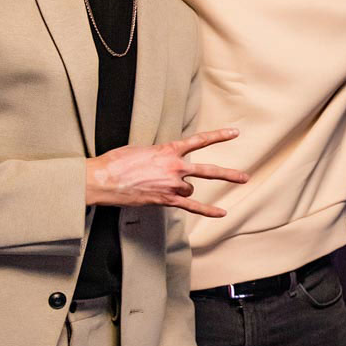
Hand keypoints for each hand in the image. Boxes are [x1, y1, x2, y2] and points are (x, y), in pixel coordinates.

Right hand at [85, 128, 248, 216]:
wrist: (101, 179)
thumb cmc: (116, 162)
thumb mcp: (141, 149)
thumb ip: (159, 155)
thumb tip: (165, 163)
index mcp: (168, 150)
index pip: (199, 140)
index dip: (218, 136)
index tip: (234, 132)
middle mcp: (175, 167)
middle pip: (207, 171)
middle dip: (228, 174)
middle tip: (245, 177)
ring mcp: (172, 184)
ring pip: (189, 190)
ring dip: (181, 191)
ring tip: (161, 188)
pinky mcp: (166, 200)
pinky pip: (192, 207)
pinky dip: (208, 210)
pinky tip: (222, 213)